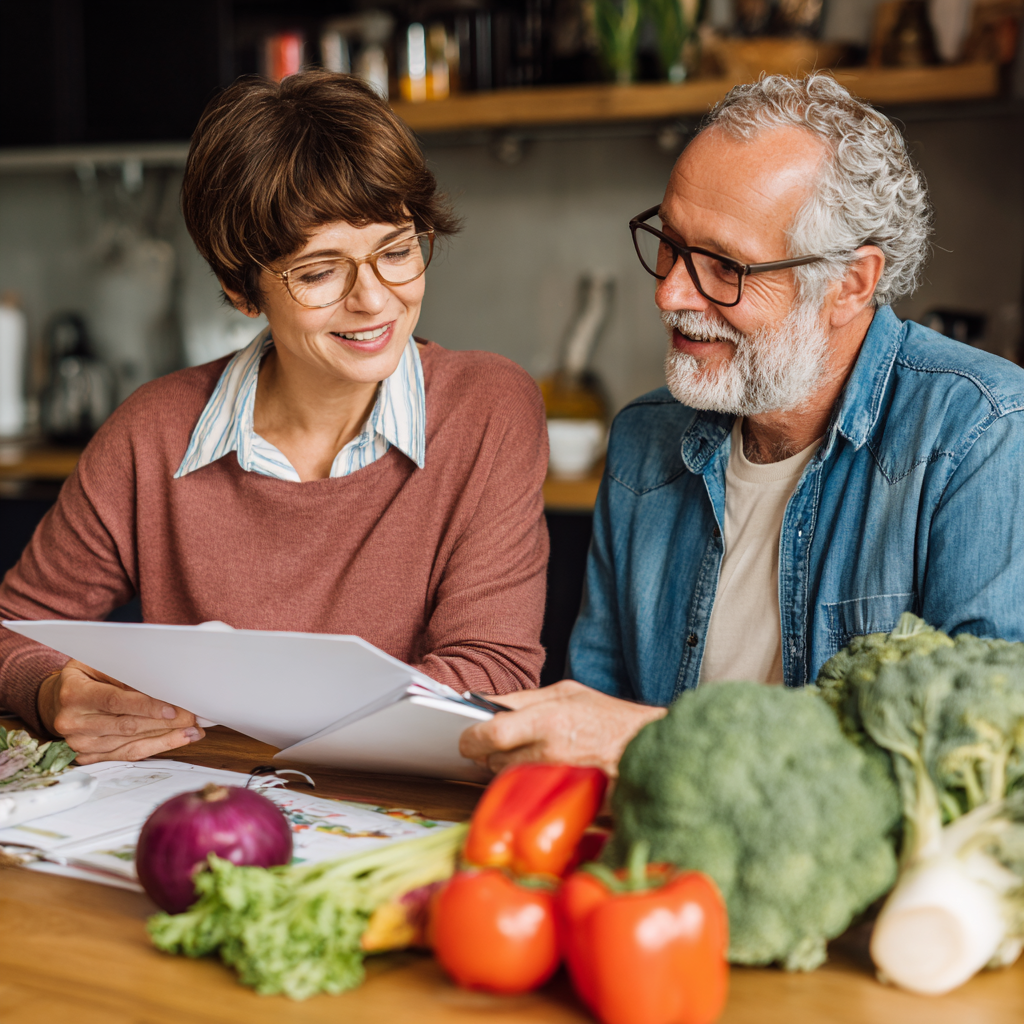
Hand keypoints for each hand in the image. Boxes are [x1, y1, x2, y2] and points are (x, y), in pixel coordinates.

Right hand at [37, 659, 203, 764]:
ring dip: (165, 737)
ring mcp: (79, 743)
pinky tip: (177, 739)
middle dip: (165, 722)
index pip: (115, 701)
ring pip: (130, 744)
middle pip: (126, 725)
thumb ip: (124, 672)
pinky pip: (127, 755)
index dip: (145, 706)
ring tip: (193, 729)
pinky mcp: (88, 757)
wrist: (60, 699)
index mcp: (74, 694)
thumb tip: (161, 682)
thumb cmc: (86, 676)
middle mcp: (73, 722)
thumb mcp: (99, 663)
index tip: (172, 708)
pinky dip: (156, 747)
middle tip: (192, 716)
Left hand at [459, 680, 665, 776]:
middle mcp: (549, 754)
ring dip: (509, 768)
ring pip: (508, 779)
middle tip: (498, 744)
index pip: (491, 734)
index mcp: (548, 720)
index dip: (472, 738)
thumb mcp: (569, 693)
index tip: (468, 737)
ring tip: (529, 754)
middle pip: (493, 760)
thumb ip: (525, 699)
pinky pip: (529, 794)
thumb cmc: (610, 718)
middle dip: (490, 752)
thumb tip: (488, 705)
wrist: (649, 751)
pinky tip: (541, 773)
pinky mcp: (563, 801)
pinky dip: (527, 784)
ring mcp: (556, 781)